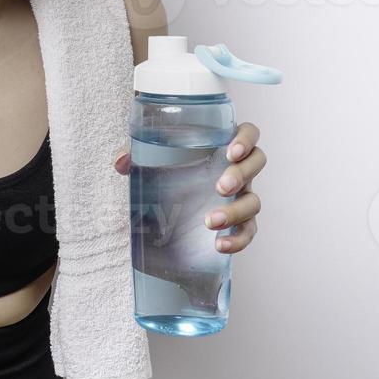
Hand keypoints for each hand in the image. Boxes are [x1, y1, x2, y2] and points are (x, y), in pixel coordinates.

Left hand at [114, 121, 265, 254]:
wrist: (167, 216)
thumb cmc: (167, 176)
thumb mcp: (150, 162)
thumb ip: (136, 156)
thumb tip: (122, 162)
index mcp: (221, 147)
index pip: (248, 133)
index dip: (246, 139)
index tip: (231, 151)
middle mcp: (236, 170)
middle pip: (257, 163)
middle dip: (241, 174)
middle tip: (220, 187)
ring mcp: (240, 198)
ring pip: (254, 201)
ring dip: (236, 211)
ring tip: (209, 221)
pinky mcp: (237, 225)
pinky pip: (248, 232)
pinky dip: (238, 240)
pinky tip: (219, 245)